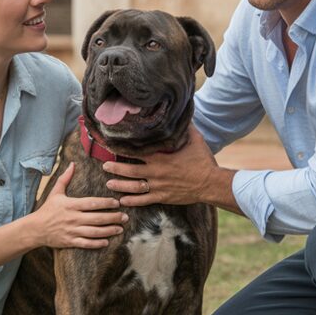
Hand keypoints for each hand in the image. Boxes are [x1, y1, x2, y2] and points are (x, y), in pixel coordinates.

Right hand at [32, 162, 126, 248]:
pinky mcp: (70, 242)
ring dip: (109, 230)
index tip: (117, 203)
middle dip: (113, 217)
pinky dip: (97, 243)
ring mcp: (72, 231)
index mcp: (71, 205)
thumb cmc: (47, 209)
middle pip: (97, 218)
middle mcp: (73, 218)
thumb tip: (72, 163)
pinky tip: (107, 241)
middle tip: (125, 217)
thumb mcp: (55, 192)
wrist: (35, 229)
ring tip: (120, 229)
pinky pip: (86, 243)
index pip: (92, 203)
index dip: (106, 203)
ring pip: (94, 232)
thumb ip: (65, 178)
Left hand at [104, 125, 232, 208]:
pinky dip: (132, 201)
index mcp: (161, 157)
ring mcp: (158, 186)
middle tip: (104, 166)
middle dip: (115, 168)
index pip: (137, 152)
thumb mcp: (195, 140)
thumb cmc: (203, 161)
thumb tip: (181, 113)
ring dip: (120, 185)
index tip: (112, 147)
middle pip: (130, 170)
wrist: (211, 183)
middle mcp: (156, 172)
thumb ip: (184, 128)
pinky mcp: (163, 197)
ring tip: (108, 184)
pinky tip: (123, 201)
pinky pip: (144, 200)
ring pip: (134, 187)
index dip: (123, 150)